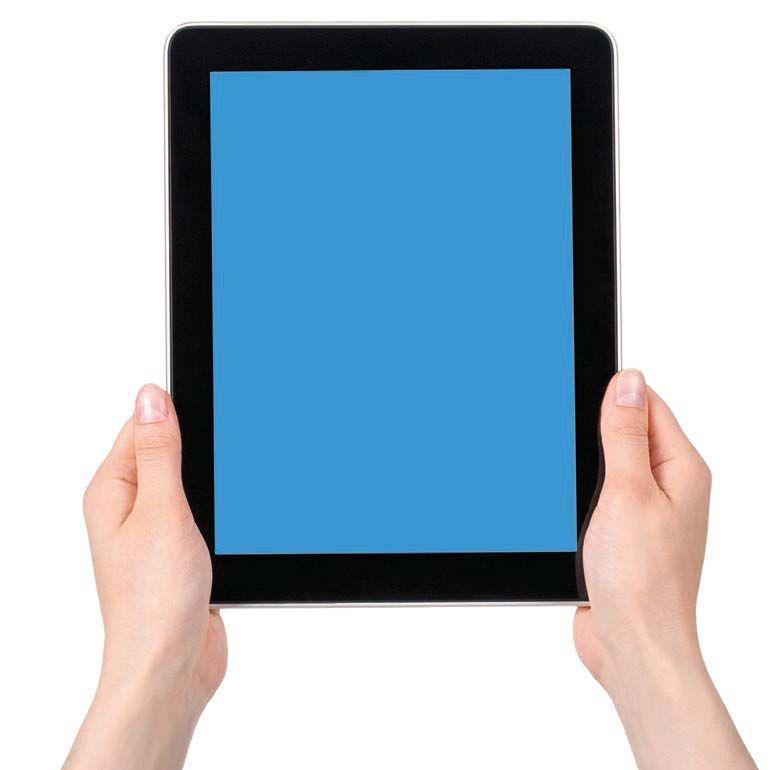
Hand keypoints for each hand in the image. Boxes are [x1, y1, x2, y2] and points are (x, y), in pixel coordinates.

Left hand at [64, 384, 226, 769]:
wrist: (170, 666)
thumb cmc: (155, 601)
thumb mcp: (161, 512)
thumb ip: (160, 452)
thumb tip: (151, 397)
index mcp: (113, 490)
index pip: (142, 427)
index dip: (177, 413)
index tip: (214, 407)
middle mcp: (129, 507)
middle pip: (167, 450)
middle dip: (200, 447)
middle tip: (228, 455)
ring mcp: (154, 530)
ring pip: (189, 481)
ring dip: (213, 480)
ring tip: (230, 491)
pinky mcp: (179, 549)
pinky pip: (199, 510)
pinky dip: (218, 507)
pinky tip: (232, 515)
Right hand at [574, 370, 754, 768]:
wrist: (632, 644)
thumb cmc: (641, 580)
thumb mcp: (629, 492)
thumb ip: (625, 434)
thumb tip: (628, 381)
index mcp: (682, 469)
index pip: (648, 405)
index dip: (612, 393)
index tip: (575, 387)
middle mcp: (669, 486)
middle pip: (628, 431)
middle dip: (593, 428)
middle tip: (564, 437)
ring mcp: (647, 510)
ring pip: (609, 463)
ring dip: (584, 463)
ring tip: (567, 476)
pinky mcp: (624, 531)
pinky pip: (601, 494)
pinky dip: (581, 491)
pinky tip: (567, 501)